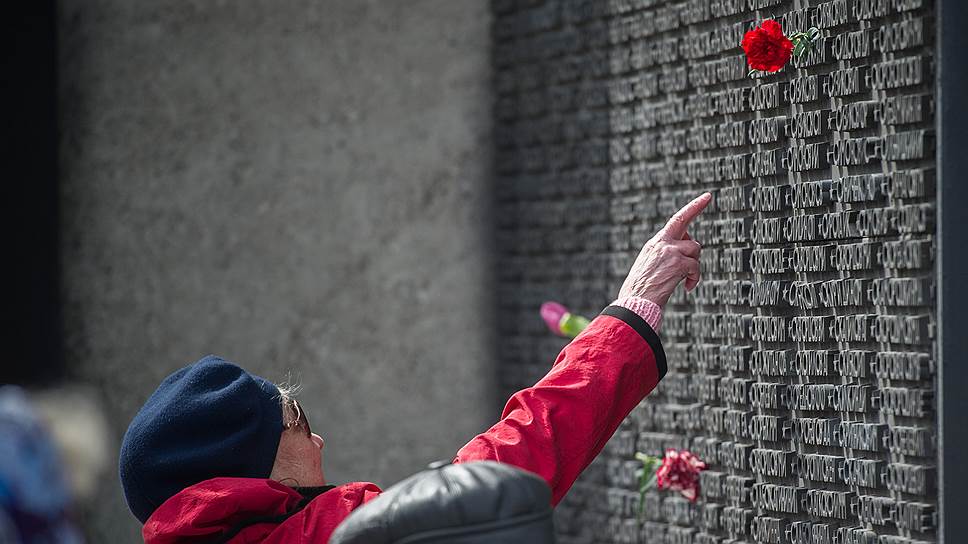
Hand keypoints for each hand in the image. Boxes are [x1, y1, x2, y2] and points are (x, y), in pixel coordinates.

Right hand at [617, 192, 711, 307]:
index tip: (705, 198)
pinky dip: (694, 278)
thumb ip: (667, 254)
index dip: (692, 208)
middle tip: (707, 196)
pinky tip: (686, 288)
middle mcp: (661, 243)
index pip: (675, 221)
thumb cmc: (641, 291)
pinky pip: (696, 267)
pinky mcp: (677, 263)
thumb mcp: (651, 266)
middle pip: (684, 221)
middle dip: (696, 207)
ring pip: (695, 248)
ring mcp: (670, 252)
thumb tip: (688, 246)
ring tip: (685, 278)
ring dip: (694, 264)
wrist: (634, 304)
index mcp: (654, 244)